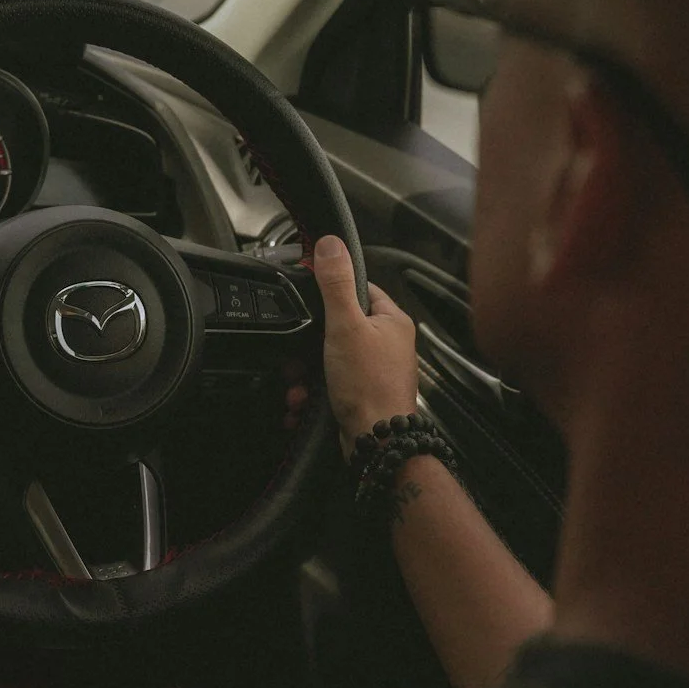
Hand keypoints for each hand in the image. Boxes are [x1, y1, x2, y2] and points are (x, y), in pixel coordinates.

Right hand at [311, 234, 416, 454]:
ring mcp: (375, 372)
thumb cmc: (370, 387)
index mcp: (392, 321)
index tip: (308, 298)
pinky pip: (330, 386)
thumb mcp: (346, 326)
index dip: (330, 293)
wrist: (378, 443)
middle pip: (338, 328)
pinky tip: (303, 403)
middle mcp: (387, 345)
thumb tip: (330, 244)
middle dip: (309, 345)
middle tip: (296, 357)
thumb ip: (336, 284)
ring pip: (329, 360)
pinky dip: (312, 394)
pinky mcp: (361, 396)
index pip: (359, 289)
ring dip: (305, 374)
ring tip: (298, 386)